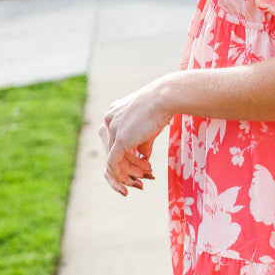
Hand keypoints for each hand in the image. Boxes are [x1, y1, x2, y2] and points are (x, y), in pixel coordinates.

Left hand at [99, 79, 170, 195]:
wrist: (165, 98)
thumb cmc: (162, 107)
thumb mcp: (148, 125)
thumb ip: (142, 141)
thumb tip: (143, 156)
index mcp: (115, 112)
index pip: (115, 138)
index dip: (127, 153)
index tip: (141, 161)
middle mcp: (109, 119)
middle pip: (112, 149)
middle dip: (127, 164)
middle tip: (143, 173)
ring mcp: (112, 128)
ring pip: (114, 158)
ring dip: (131, 169)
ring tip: (146, 173)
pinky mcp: (119, 139)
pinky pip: (114, 162)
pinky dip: (124, 172)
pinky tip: (137, 176)